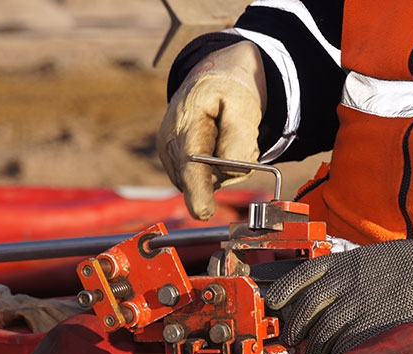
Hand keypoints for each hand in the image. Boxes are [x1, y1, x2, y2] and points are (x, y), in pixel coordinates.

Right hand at [157, 41, 265, 219]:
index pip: (191, 164)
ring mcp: (169, 157)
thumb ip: (239, 140)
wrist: (210, 81)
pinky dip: (216, 170)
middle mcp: (170, 143)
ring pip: (207, 183)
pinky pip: (203, 182)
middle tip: (237, 135)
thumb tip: (228, 171)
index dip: (197, 190)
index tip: (203, 212)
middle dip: (227, 168)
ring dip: (224, 168)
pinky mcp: (175, 168)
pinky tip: (215, 146)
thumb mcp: (243, 106)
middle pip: (202, 179)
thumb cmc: (229, 91)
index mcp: (186, 122)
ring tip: (224, 137)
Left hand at [265, 240, 412, 353]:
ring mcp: (359, 304)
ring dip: (313, 345)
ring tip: (313, 353)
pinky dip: (335, 352)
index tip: (273, 301)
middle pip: (307, 306)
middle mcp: (346, 282)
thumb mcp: (367, 257)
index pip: (302, 275)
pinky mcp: (373, 323)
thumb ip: (343, 270)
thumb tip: (318, 286)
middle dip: (295, 325)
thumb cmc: (404, 265)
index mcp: (343, 263)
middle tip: (291, 337)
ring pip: (322, 329)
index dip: (283, 290)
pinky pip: (345, 342)